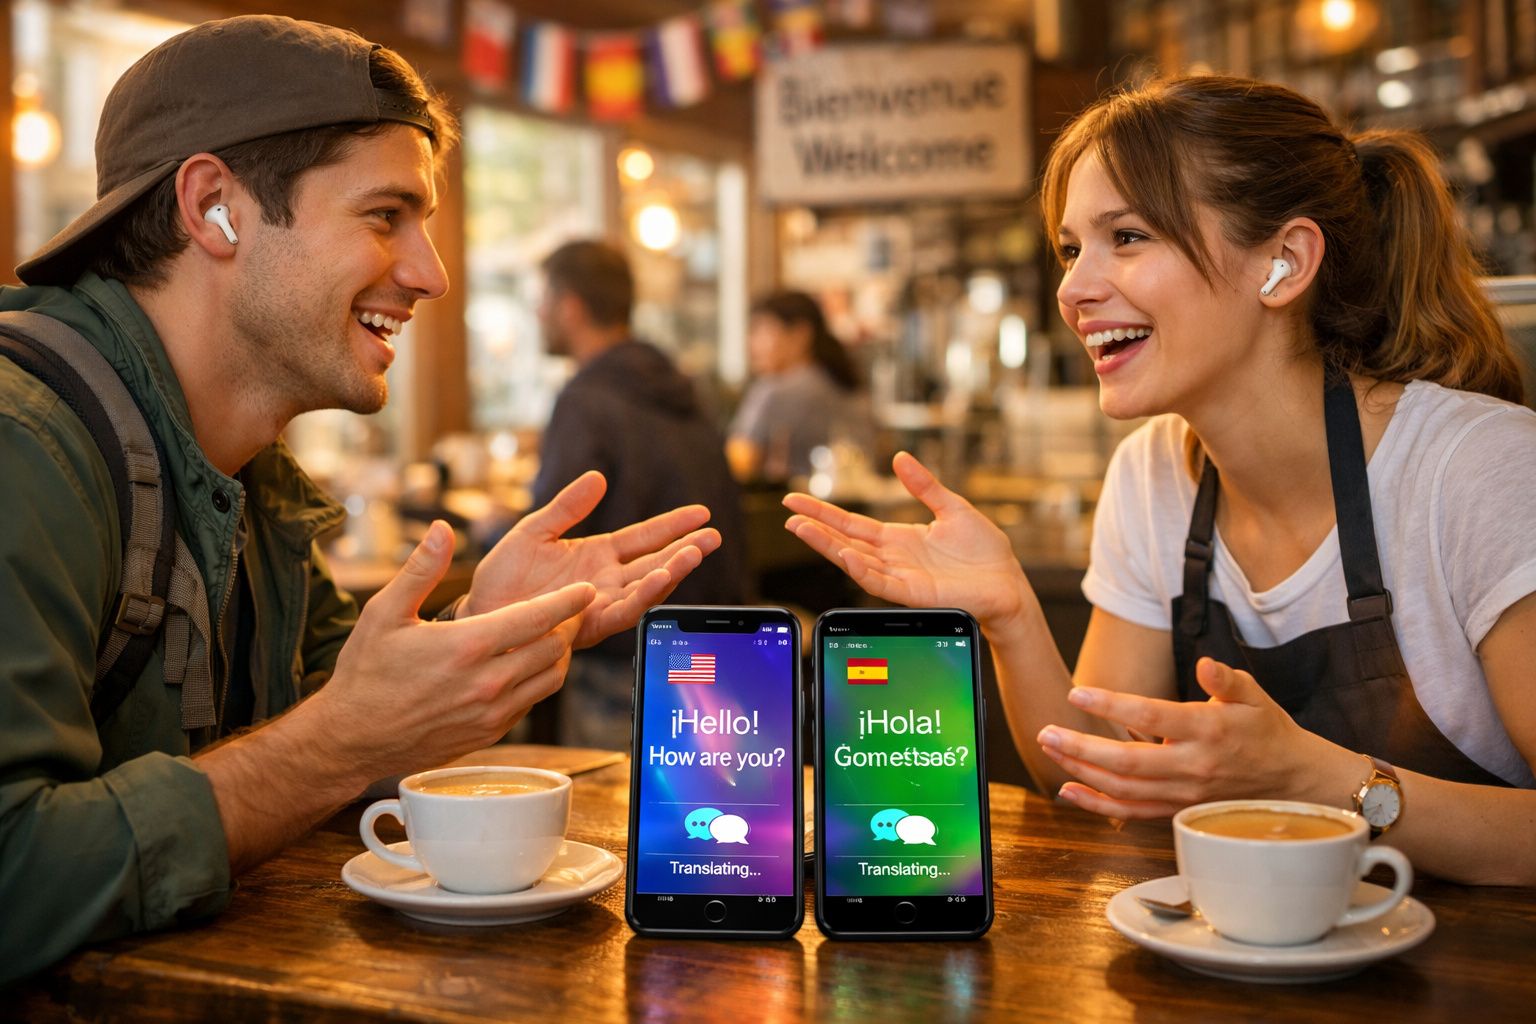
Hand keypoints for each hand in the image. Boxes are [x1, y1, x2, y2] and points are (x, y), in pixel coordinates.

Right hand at [313, 521, 595, 777]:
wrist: (352, 739)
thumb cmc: (365, 673)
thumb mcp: (384, 613)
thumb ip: (421, 569)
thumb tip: (443, 529)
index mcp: (468, 646)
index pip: (537, 618)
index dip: (568, 601)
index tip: (586, 589)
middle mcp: (487, 682)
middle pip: (554, 648)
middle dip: (565, 626)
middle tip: (564, 611)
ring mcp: (492, 712)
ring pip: (550, 679)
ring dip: (556, 655)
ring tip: (548, 636)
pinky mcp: (491, 733)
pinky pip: (531, 703)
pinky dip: (537, 682)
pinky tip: (523, 666)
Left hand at [462, 471, 720, 648]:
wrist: (478, 616)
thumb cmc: (502, 578)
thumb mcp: (533, 531)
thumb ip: (566, 507)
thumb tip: (599, 476)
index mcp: (596, 556)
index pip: (644, 537)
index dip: (672, 525)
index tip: (701, 514)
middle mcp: (605, 581)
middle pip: (655, 563)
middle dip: (685, 550)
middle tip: (713, 536)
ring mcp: (599, 604)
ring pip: (646, 588)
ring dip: (672, 572)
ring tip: (695, 553)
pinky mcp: (588, 624)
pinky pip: (623, 610)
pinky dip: (643, 595)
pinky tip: (660, 578)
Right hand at [782, 451, 1030, 629]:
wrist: (1008, 581)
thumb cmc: (984, 550)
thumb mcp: (952, 507)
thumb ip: (924, 485)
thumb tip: (900, 458)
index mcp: (897, 539)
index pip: (851, 525)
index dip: (824, 513)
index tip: (796, 501)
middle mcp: (892, 559)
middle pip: (844, 541)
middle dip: (815, 529)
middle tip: (788, 515)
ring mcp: (900, 577)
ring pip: (854, 561)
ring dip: (827, 547)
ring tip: (802, 529)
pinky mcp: (913, 592)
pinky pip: (879, 581)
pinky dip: (858, 569)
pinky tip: (842, 554)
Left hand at [1036, 658, 1331, 818]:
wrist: (1292, 780)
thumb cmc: (1266, 730)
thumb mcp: (1254, 695)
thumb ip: (1226, 680)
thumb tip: (1206, 665)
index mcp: (1209, 730)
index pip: (1152, 716)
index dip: (1112, 706)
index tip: (1077, 693)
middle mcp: (1193, 766)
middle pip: (1128, 761)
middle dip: (1082, 748)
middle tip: (1046, 731)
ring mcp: (1184, 794)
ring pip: (1124, 790)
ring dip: (1082, 772)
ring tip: (1050, 750)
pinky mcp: (1178, 811)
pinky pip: (1132, 813)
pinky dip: (1098, 806)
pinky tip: (1068, 791)